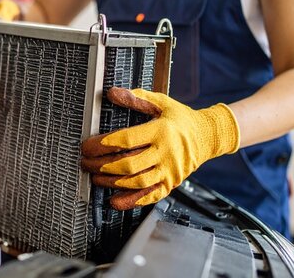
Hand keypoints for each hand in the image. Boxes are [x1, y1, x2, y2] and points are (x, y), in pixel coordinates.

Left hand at [81, 87, 239, 209]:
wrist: (208, 136)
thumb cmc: (181, 118)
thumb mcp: (161, 102)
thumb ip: (136, 98)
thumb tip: (112, 93)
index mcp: (161, 131)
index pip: (125, 140)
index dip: (102, 145)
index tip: (87, 146)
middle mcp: (166, 153)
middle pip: (128, 164)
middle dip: (101, 165)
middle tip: (85, 163)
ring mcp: (170, 171)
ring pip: (136, 182)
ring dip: (111, 183)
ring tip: (95, 177)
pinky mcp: (171, 183)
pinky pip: (150, 196)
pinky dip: (130, 201)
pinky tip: (114, 200)